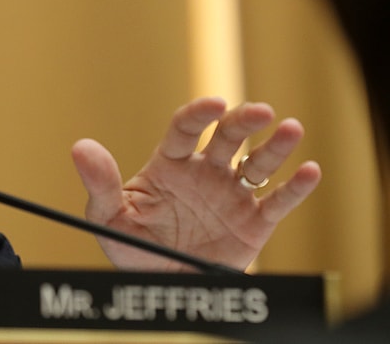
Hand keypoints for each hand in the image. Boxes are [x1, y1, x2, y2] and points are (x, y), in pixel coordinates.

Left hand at [70, 97, 321, 270]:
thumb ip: (99, 183)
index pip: (186, 129)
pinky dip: (296, 187)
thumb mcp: (109, 218)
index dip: (200, 113)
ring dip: (275, 145)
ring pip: (257, 162)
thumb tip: (81, 147)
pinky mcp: (254, 222)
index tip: (214, 104)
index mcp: (171, 164)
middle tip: (261, 112)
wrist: (162, 285)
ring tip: (290, 129)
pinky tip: (309, 171)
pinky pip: (278, 201)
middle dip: (243, 120)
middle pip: (227, 136)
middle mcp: (205, 172)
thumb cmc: (133, 246)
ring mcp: (232, 194)